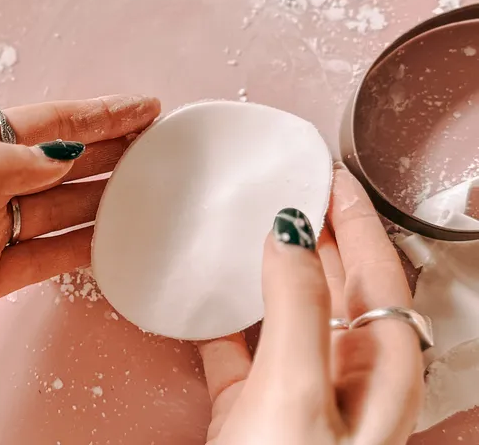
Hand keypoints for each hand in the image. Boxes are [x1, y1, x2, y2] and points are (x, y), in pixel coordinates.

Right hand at [197, 169, 423, 443]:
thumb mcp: (296, 390)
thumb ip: (297, 308)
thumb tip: (288, 234)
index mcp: (380, 370)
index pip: (377, 270)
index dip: (355, 218)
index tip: (329, 174)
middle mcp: (345, 378)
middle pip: (339, 286)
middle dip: (319, 233)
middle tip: (293, 187)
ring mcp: (298, 396)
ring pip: (289, 314)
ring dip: (272, 270)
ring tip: (252, 228)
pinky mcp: (252, 412)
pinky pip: (239, 350)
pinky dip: (223, 320)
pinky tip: (206, 302)